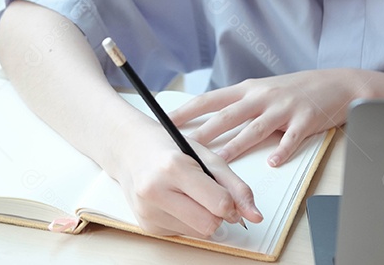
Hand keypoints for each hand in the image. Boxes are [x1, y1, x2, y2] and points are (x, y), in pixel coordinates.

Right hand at [104, 115, 263, 237]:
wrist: (128, 150)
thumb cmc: (167, 147)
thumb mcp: (205, 156)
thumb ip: (234, 186)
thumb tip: (255, 215)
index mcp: (173, 167)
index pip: (218, 203)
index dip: (231, 203)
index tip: (228, 197)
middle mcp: (155, 191)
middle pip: (209, 225)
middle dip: (217, 214)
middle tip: (210, 196)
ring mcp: (147, 211)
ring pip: (198, 234)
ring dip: (202, 218)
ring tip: (188, 194)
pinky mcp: (146, 225)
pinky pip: (183, 235)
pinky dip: (187, 221)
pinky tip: (176, 202)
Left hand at [170, 69, 383, 165]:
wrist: (337, 83)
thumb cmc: (295, 90)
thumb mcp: (263, 90)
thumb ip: (239, 104)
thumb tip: (208, 121)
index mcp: (248, 90)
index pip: (211, 100)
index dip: (188, 110)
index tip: (167, 121)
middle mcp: (262, 97)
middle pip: (228, 116)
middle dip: (204, 131)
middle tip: (183, 146)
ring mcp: (284, 108)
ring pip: (255, 129)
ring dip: (236, 146)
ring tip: (219, 161)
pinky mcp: (305, 120)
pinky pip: (291, 138)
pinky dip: (282, 151)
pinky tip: (273, 163)